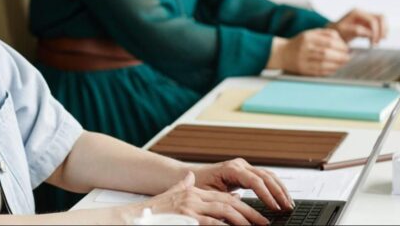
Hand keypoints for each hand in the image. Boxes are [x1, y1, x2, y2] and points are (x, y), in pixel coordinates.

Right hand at [139, 171, 270, 224]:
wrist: (134, 217)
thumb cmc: (152, 211)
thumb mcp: (171, 195)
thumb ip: (183, 186)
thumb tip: (191, 177)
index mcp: (193, 193)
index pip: (224, 197)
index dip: (243, 206)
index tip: (256, 215)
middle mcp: (194, 198)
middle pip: (229, 204)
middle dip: (250, 214)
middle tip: (265, 222)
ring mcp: (190, 208)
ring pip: (225, 212)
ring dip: (244, 221)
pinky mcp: (187, 217)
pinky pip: (212, 222)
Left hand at [194, 158, 293, 212]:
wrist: (193, 176)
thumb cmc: (199, 186)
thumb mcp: (209, 196)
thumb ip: (224, 202)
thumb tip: (239, 212)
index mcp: (231, 169)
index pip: (255, 181)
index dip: (267, 195)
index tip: (275, 208)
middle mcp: (239, 165)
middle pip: (266, 176)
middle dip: (278, 192)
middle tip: (288, 207)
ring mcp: (244, 166)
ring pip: (269, 175)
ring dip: (280, 189)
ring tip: (289, 204)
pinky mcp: (247, 172)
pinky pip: (265, 177)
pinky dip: (275, 186)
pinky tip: (282, 197)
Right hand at [276, 28, 349, 75]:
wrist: (283, 53)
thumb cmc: (301, 43)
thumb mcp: (311, 33)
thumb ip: (326, 34)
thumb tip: (342, 41)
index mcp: (308, 37)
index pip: (329, 41)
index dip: (341, 46)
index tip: (346, 49)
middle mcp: (305, 48)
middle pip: (326, 53)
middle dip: (340, 56)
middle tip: (347, 57)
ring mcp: (303, 60)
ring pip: (324, 63)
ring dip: (337, 64)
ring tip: (343, 63)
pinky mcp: (304, 70)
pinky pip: (319, 71)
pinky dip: (330, 70)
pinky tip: (335, 68)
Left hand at [328, 9, 386, 45]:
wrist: (333, 34)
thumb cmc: (337, 32)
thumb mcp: (344, 32)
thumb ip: (357, 31)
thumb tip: (370, 34)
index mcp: (357, 13)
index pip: (373, 20)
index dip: (376, 32)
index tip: (373, 43)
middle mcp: (363, 13)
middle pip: (381, 17)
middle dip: (382, 30)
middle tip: (379, 41)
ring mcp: (366, 17)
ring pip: (382, 20)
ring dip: (383, 31)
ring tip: (378, 42)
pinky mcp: (368, 23)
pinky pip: (380, 25)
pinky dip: (380, 33)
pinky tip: (375, 41)